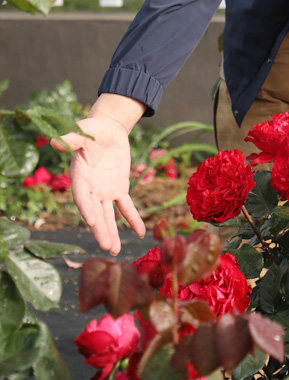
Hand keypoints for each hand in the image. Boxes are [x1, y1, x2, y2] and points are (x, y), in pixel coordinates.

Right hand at [53, 95, 146, 254]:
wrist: (108, 130)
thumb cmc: (92, 129)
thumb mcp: (83, 130)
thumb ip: (72, 138)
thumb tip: (56, 141)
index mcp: (79, 176)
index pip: (82, 195)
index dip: (87, 208)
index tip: (93, 221)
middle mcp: (90, 188)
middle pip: (95, 212)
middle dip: (101, 229)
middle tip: (107, 247)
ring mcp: (104, 191)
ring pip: (109, 215)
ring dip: (112, 231)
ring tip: (115, 250)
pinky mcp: (119, 188)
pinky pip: (126, 206)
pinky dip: (133, 218)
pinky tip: (141, 232)